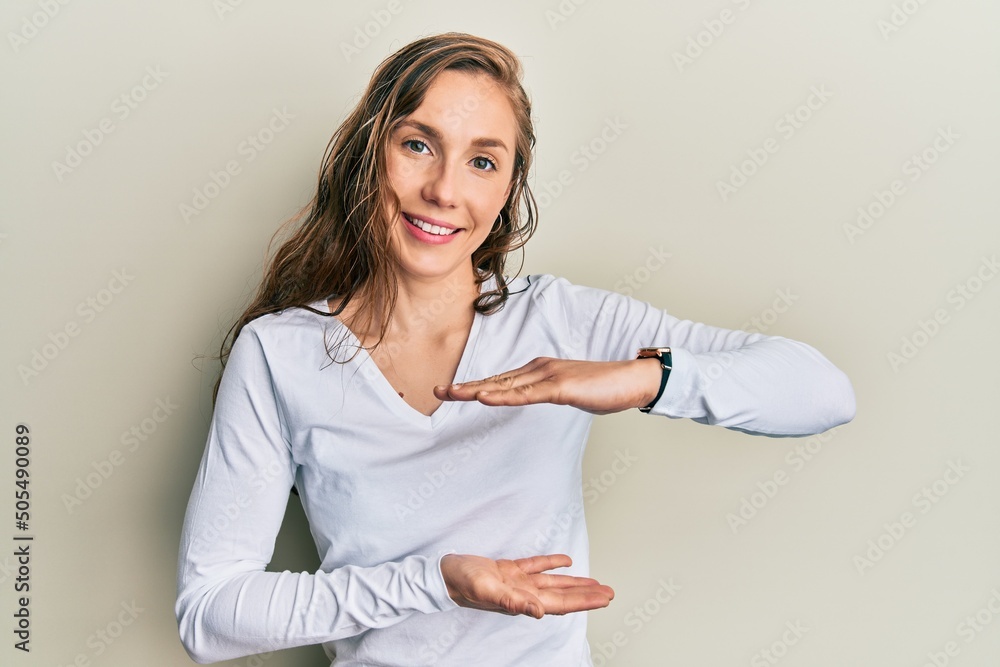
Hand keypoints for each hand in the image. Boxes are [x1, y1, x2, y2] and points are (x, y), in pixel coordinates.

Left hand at [433, 357, 662, 414]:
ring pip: (506, 385)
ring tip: (451, 393)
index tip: (452, 391)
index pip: (502, 380)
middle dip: (466, 387)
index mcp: (540, 370)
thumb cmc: (606, 386)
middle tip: (437, 391)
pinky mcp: (561, 387)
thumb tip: (535, 397)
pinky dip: (503, 395)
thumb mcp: (570, 392)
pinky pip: (526, 393)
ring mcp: (549, 376)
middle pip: (496, 380)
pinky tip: (484, 398)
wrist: (635, 378)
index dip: (475, 386)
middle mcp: (540, 369)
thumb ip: (550, 393)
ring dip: (476, 390)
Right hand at [440, 553, 613, 617]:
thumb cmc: (462, 583)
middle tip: (610, 592)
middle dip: (587, 594)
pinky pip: (536, 566)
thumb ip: (512, 602)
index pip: (561, 603)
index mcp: (522, 599)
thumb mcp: (486, 590)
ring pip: (553, 582)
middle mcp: (524, 593)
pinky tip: (565, 561)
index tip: (604, 599)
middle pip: (563, 595)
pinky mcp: (509, 569)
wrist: (444, 574)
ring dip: (574, 583)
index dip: (584, 601)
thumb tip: (539, 612)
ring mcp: (517, 581)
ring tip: (595, 582)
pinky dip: (552, 564)